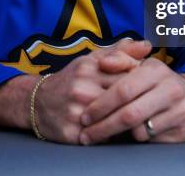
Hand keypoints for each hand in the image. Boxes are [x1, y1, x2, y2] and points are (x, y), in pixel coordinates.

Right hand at [34, 39, 151, 143]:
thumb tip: (147, 45)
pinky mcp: (72, 134)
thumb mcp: (92, 59)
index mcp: (89, 68)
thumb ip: (121, 51)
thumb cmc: (72, 79)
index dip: (141, 83)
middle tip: (147, 106)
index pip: (128, 75)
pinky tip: (118, 133)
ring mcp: (76, 112)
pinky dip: (113, 137)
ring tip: (137, 120)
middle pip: (123, 99)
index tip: (145, 87)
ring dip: (129, 122)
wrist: (37, 103)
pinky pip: (103, 138)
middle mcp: (82, 89)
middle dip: (138, 103)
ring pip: (115, 120)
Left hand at [79, 58, 184, 143]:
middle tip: (87, 135)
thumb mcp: (137, 65)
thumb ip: (117, 59)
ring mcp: (183, 110)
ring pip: (141, 132)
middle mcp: (173, 88)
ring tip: (115, 129)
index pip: (123, 90)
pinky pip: (154, 142)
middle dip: (104, 127)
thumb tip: (103, 62)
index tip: (85, 117)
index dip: (101, 105)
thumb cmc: (154, 81)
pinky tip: (137, 132)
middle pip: (130, 115)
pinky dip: (142, 139)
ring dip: (123, 134)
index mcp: (156, 69)